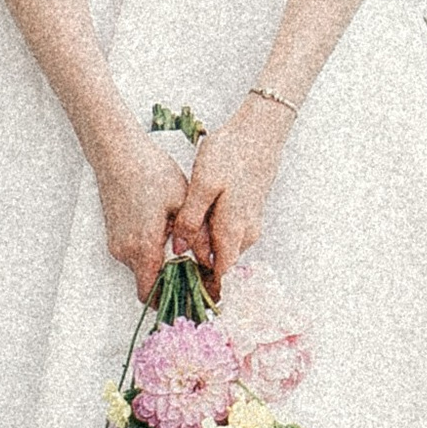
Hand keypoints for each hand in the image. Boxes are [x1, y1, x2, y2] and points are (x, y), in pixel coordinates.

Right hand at [96, 135, 191, 302]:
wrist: (118, 154)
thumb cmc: (149, 171)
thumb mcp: (182, 201)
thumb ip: (197, 236)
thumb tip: (212, 260)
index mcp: (142, 247)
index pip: (151, 294)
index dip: (171, 300)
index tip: (192, 299)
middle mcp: (125, 251)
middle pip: (148, 283)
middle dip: (172, 282)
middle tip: (197, 275)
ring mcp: (117, 244)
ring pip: (142, 268)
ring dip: (162, 265)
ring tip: (186, 248)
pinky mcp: (115, 235)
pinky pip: (135, 254)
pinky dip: (152, 253)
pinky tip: (168, 234)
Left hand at [175, 101, 290, 290]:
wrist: (260, 131)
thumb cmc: (231, 153)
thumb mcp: (203, 184)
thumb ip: (190, 219)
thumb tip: (178, 249)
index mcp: (234, 231)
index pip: (222, 276)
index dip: (203, 290)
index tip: (180, 296)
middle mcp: (246, 234)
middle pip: (220, 265)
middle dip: (197, 272)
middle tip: (166, 272)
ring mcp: (250, 224)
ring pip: (222, 249)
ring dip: (202, 253)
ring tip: (174, 248)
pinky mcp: (248, 213)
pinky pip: (227, 236)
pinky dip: (209, 238)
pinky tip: (192, 225)